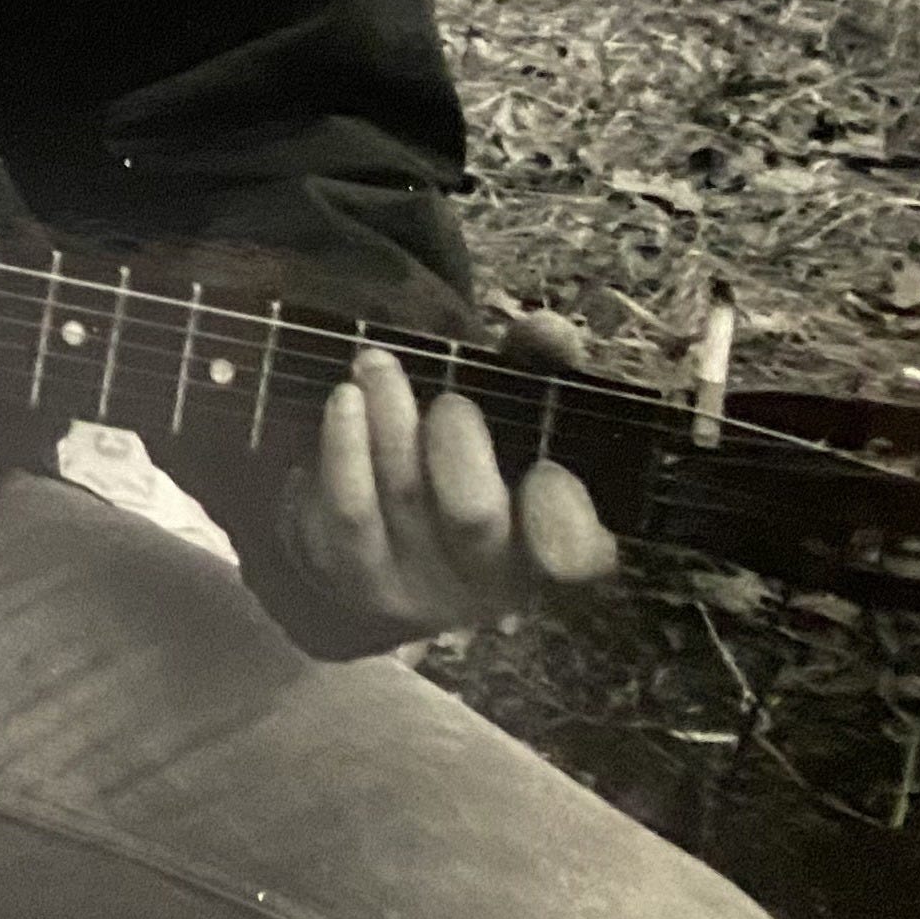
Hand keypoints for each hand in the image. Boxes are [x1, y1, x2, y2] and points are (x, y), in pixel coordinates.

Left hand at [281, 313, 619, 642]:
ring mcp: (417, 588)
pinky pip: (344, 514)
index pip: (576, 556)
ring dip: (389, 422)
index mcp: (553, 551)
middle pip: (473, 517)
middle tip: (449, 402)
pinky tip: (344, 400)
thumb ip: (540, 369)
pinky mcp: (353, 578)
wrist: (393, 523)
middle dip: (457, 444)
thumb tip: (548, 330)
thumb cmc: (474, 458)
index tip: (546, 468)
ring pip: (401, 500)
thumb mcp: (515, 415)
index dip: (563, 518)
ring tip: (377, 366)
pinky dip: (343, 448)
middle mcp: (490, 584)